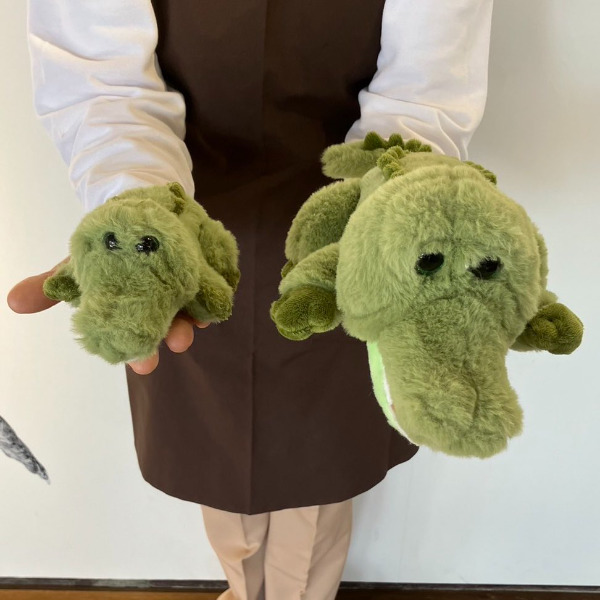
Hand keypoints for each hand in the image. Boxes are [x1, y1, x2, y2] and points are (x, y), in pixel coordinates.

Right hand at [6, 257, 209, 374]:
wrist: (137, 213)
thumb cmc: (106, 249)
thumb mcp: (76, 264)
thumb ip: (50, 285)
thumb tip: (13, 302)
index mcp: (130, 312)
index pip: (134, 338)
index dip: (137, 352)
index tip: (141, 363)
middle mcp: (159, 307)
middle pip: (167, 328)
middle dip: (169, 338)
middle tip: (172, 344)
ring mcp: (182, 291)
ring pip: (191, 311)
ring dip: (192, 321)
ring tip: (192, 325)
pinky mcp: (201, 274)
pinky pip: (210, 287)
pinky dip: (210, 294)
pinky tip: (209, 300)